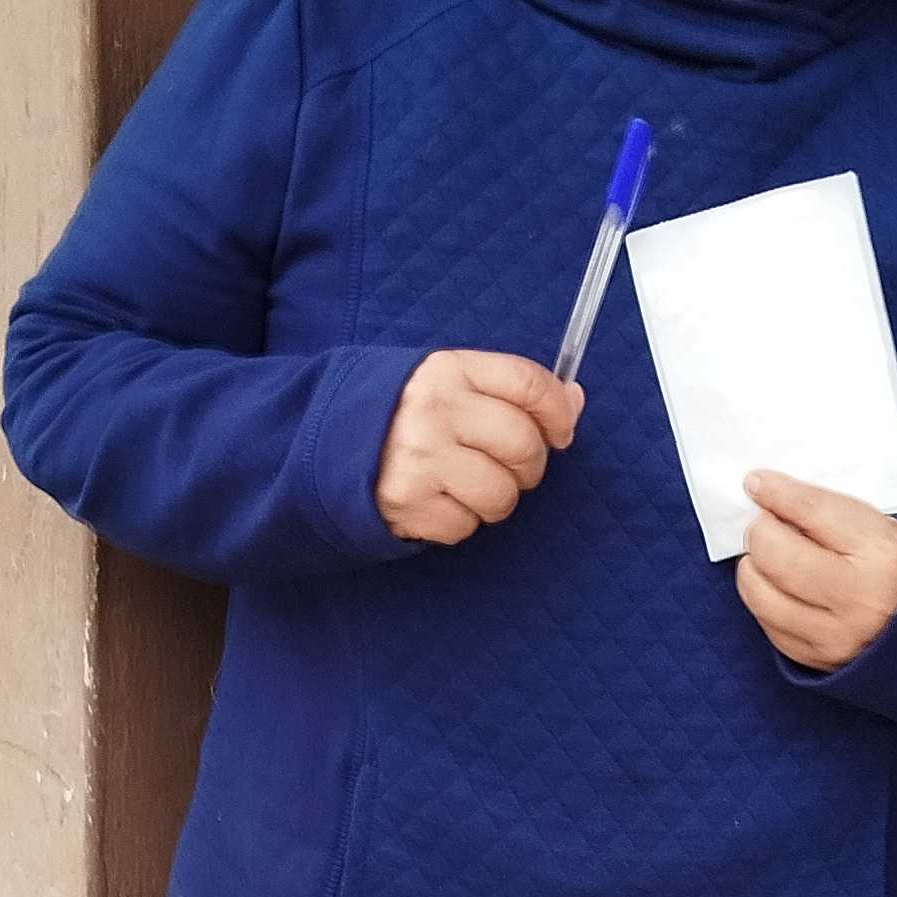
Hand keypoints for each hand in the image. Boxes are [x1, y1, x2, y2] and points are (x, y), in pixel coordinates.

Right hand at [375, 349, 583, 543]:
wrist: (323, 445)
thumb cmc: (402, 415)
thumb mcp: (448, 384)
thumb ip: (508, 390)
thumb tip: (574, 401)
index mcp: (448, 370)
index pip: (529, 384)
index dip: (558, 413)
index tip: (560, 433)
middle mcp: (434, 410)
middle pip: (523, 445)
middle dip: (529, 466)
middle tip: (510, 468)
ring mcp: (419, 458)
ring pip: (502, 494)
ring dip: (496, 500)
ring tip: (467, 486)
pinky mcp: (407, 503)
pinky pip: (466, 526)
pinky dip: (460, 522)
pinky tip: (438, 501)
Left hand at [737, 469, 896, 669]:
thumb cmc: (896, 565)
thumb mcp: (878, 526)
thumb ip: (826, 509)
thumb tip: (763, 492)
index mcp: (884, 553)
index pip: (814, 512)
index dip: (777, 492)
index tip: (756, 482)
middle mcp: (860, 598)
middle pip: (778, 556)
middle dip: (759, 532)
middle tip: (764, 524)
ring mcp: (837, 634)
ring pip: (761, 594)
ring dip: (753, 567)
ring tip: (768, 555)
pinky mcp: (818, 658)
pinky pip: (767, 624)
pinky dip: (764, 599)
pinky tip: (778, 586)